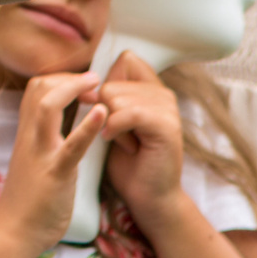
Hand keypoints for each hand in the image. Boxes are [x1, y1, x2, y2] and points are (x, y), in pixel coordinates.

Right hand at [0, 71, 104, 253]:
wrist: (15, 232)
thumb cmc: (27, 200)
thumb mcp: (33, 160)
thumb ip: (43, 141)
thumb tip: (61, 127)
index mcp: (27, 133)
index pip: (36, 89)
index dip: (60, 79)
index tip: (84, 86)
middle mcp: (30, 137)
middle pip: (39, 87)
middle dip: (68, 78)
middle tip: (95, 84)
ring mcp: (41, 153)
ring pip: (48, 105)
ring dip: (75, 89)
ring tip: (98, 88)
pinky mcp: (56, 173)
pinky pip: (71, 145)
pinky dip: (87, 126)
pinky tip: (103, 114)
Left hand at [98, 51, 186, 227]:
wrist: (146, 197)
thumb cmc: (125, 161)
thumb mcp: (111, 121)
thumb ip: (108, 95)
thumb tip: (89, 75)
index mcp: (150, 90)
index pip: (124, 60)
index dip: (103, 84)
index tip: (105, 110)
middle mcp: (162, 94)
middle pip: (110, 82)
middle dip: (103, 112)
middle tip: (119, 135)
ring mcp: (168, 109)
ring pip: (115, 97)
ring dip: (109, 124)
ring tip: (123, 142)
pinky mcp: (167, 127)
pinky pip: (128, 113)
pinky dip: (114, 129)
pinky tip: (116, 142)